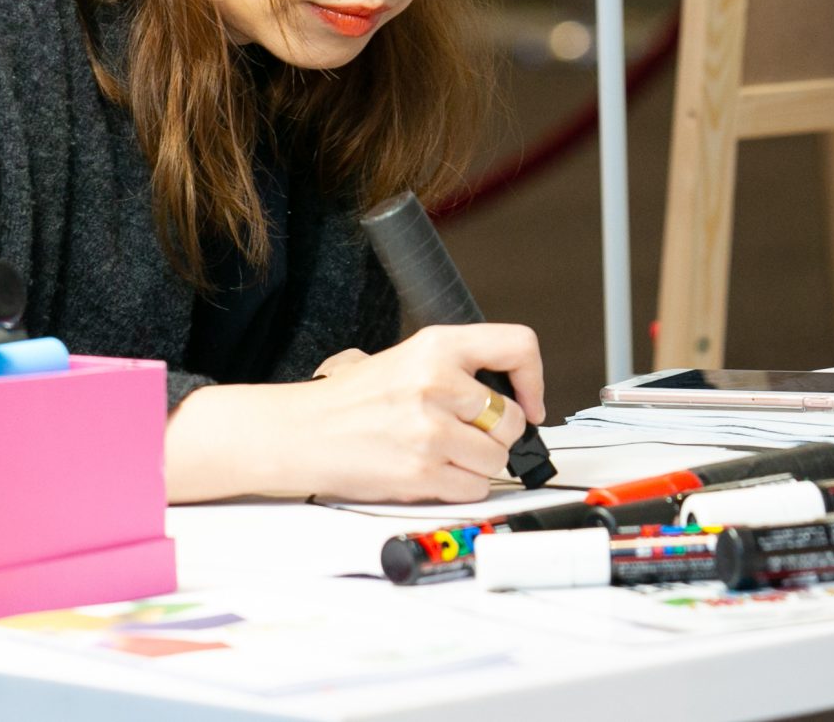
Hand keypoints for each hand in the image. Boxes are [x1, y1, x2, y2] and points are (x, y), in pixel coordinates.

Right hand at [164, 323, 545, 503]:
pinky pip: (475, 488)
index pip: (518, 345)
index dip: (534, 379)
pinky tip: (435, 474)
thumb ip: (455, 369)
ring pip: (497, 458)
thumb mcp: (404, 359)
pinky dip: (462, 487)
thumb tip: (509, 395)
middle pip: (513, 419)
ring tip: (446, 456)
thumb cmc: (347, 401)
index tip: (531, 401)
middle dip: (499, 436)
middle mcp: (438, 382)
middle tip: (471, 437)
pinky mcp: (421, 473)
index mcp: (437, 346)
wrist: (299, 432)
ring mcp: (431, 430)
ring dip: (479, 465)